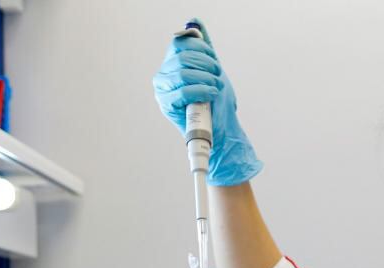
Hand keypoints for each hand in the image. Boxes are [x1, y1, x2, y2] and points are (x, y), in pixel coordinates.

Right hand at [152, 19, 262, 185]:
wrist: (221, 130)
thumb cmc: (216, 102)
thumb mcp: (213, 69)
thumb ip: (204, 46)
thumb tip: (195, 21)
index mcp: (172, 63)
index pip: (180, 43)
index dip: (200, 48)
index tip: (214, 61)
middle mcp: (163, 75)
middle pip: (182, 57)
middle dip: (207, 65)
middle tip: (217, 76)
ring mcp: (163, 90)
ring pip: (183, 73)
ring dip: (206, 79)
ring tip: (215, 87)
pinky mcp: (166, 105)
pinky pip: (183, 90)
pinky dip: (203, 90)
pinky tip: (211, 94)